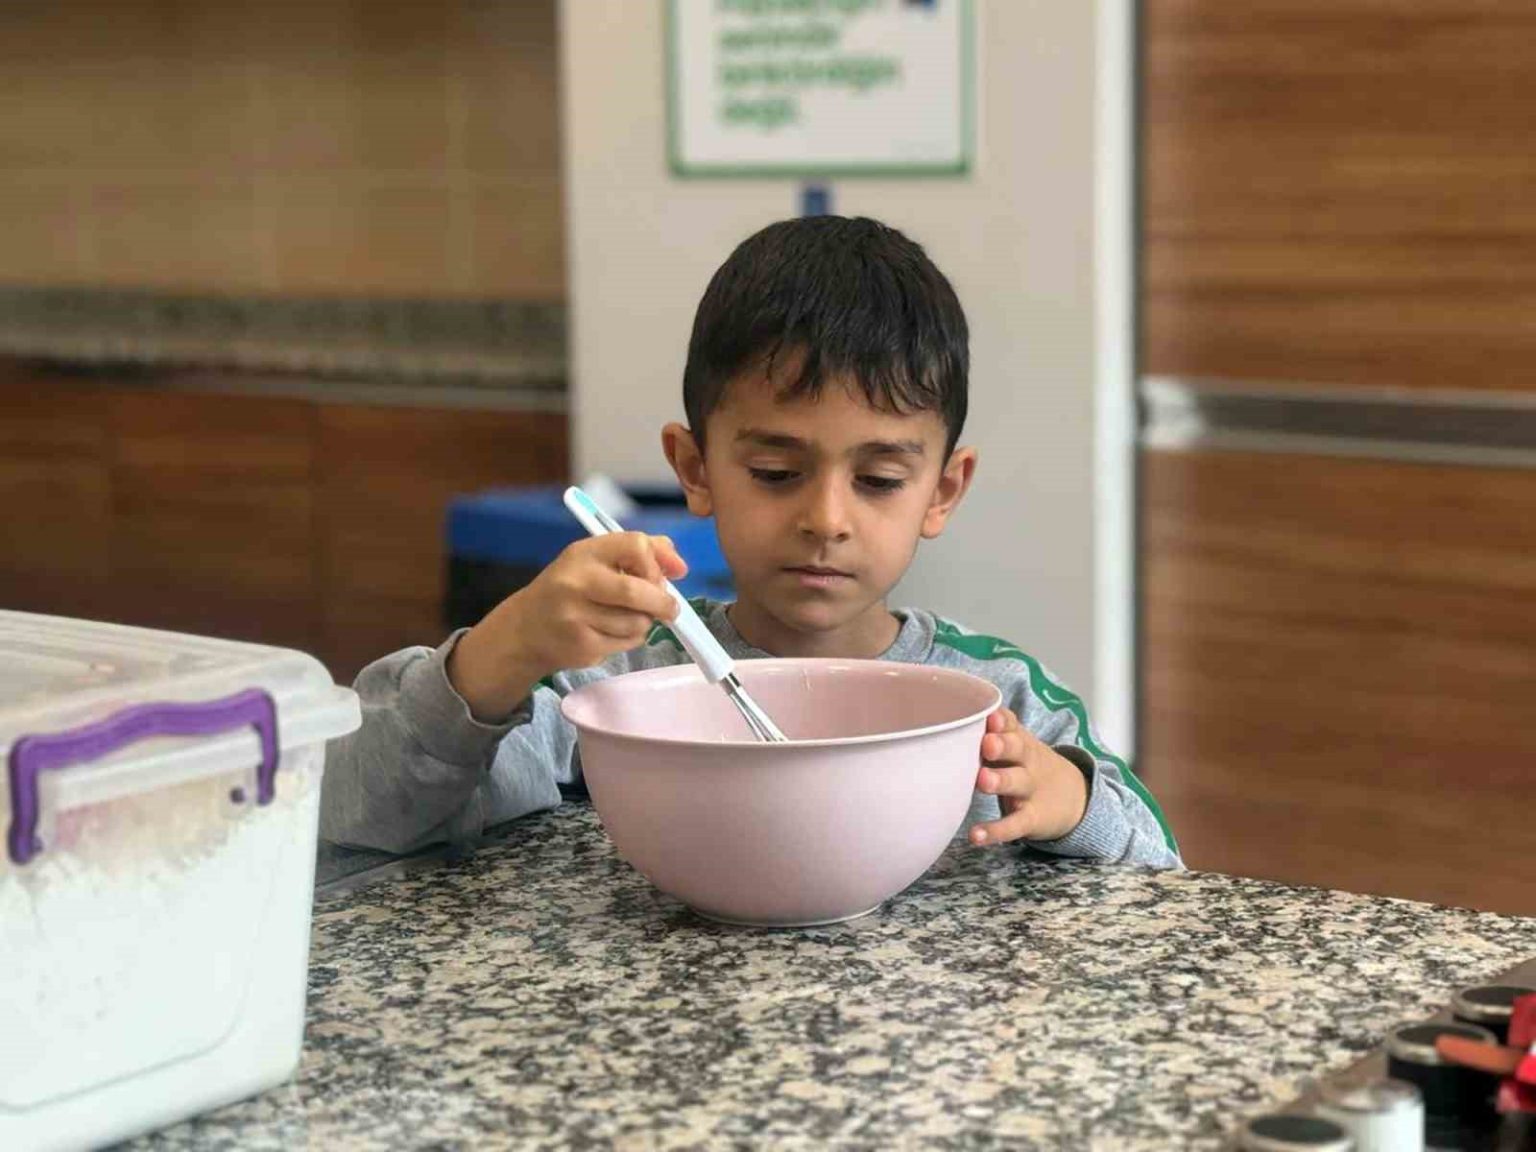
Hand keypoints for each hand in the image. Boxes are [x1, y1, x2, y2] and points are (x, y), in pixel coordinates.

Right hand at [448, 533, 686, 720]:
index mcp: (584, 553)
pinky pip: (627, 643)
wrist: (525, 629)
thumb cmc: (569, 589)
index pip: (634, 545)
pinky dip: (630, 639)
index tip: (670, 575)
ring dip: (644, 623)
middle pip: (637, 591)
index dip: (659, 561)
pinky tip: (612, 633)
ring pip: (637, 621)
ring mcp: (576, 616)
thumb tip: (678, 565)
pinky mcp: (581, 645)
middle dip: (662, 602)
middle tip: (669, 609)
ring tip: (629, 619)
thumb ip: (637, 552)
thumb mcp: (594, 560)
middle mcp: (577, 581)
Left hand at [969, 707, 1088, 845]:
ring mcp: (1029, 791)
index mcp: (1019, 740)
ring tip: (982, 781)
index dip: (1001, 721)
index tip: (990, 717)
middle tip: (987, 744)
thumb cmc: (1026, 765)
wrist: (1074, 798)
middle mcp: (1026, 762)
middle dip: (1002, 745)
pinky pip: (1014, 824)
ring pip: (1015, 783)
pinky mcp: (1031, 818)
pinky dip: (995, 831)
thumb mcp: (1018, 745)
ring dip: (999, 781)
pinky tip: (975, 835)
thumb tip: (955, 717)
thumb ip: (993, 732)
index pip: (1011, 725)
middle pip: (1018, 749)